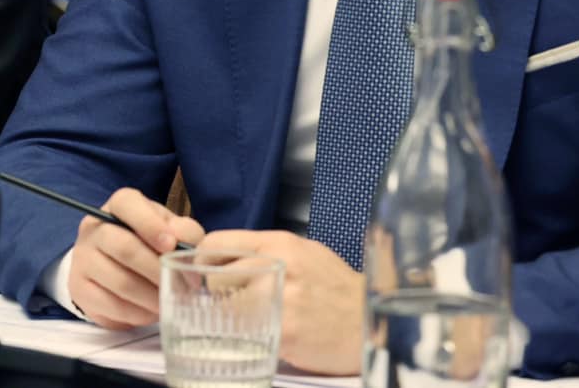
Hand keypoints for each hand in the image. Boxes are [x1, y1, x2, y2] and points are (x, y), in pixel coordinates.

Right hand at [66, 188, 204, 328]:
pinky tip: (151, 310)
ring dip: (152, 296)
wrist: (114, 268)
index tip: (171, 245)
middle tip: (182, 284)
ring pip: (121, 281)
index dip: (150, 224)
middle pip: (125, 247)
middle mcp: (94, 228)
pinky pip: (113, 306)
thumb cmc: (149, 243)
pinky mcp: (80, 290)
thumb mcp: (170, 230)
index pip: (126, 204)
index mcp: (117, 206)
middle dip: (158, 270)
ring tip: (170, 300)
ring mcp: (83, 259)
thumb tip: (183, 243)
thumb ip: (183, 231)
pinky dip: (139, 313)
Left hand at [196, 229, 361, 373]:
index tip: (206, 272)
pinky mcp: (286, 331)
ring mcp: (281, 299)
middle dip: (218, 292)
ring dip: (232, 316)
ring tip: (254, 320)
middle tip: (234, 302)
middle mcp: (277, 266)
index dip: (205, 260)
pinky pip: (247, 332)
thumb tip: (228, 258)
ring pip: (226, 307)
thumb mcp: (305, 254)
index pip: (217, 242)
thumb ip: (267, 253)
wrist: (373, 322)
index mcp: (279, 243)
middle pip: (215, 277)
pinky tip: (267, 334)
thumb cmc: (337, 289)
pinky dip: (250, 336)